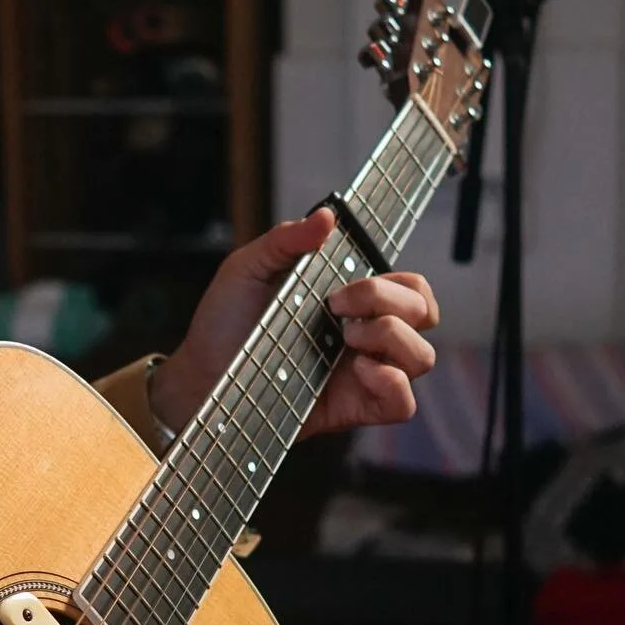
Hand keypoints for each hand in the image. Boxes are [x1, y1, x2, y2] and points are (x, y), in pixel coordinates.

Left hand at [148, 207, 439, 442]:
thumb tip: (326, 216)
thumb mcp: (248, 268)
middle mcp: (365, 335)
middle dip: (389, 303)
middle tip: (336, 309)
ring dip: (392, 340)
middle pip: (424, 314)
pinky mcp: (353, 408)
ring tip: (345, 341)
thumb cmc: (224, 322)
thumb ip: (287, 239)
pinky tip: (359, 372)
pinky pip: (402, 404)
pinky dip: (392, 385)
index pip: (409, 287)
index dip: (396, 284)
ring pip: (422, 358)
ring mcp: (363, 373)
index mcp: (351, 300)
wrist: (200, 373)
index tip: (346, 286)